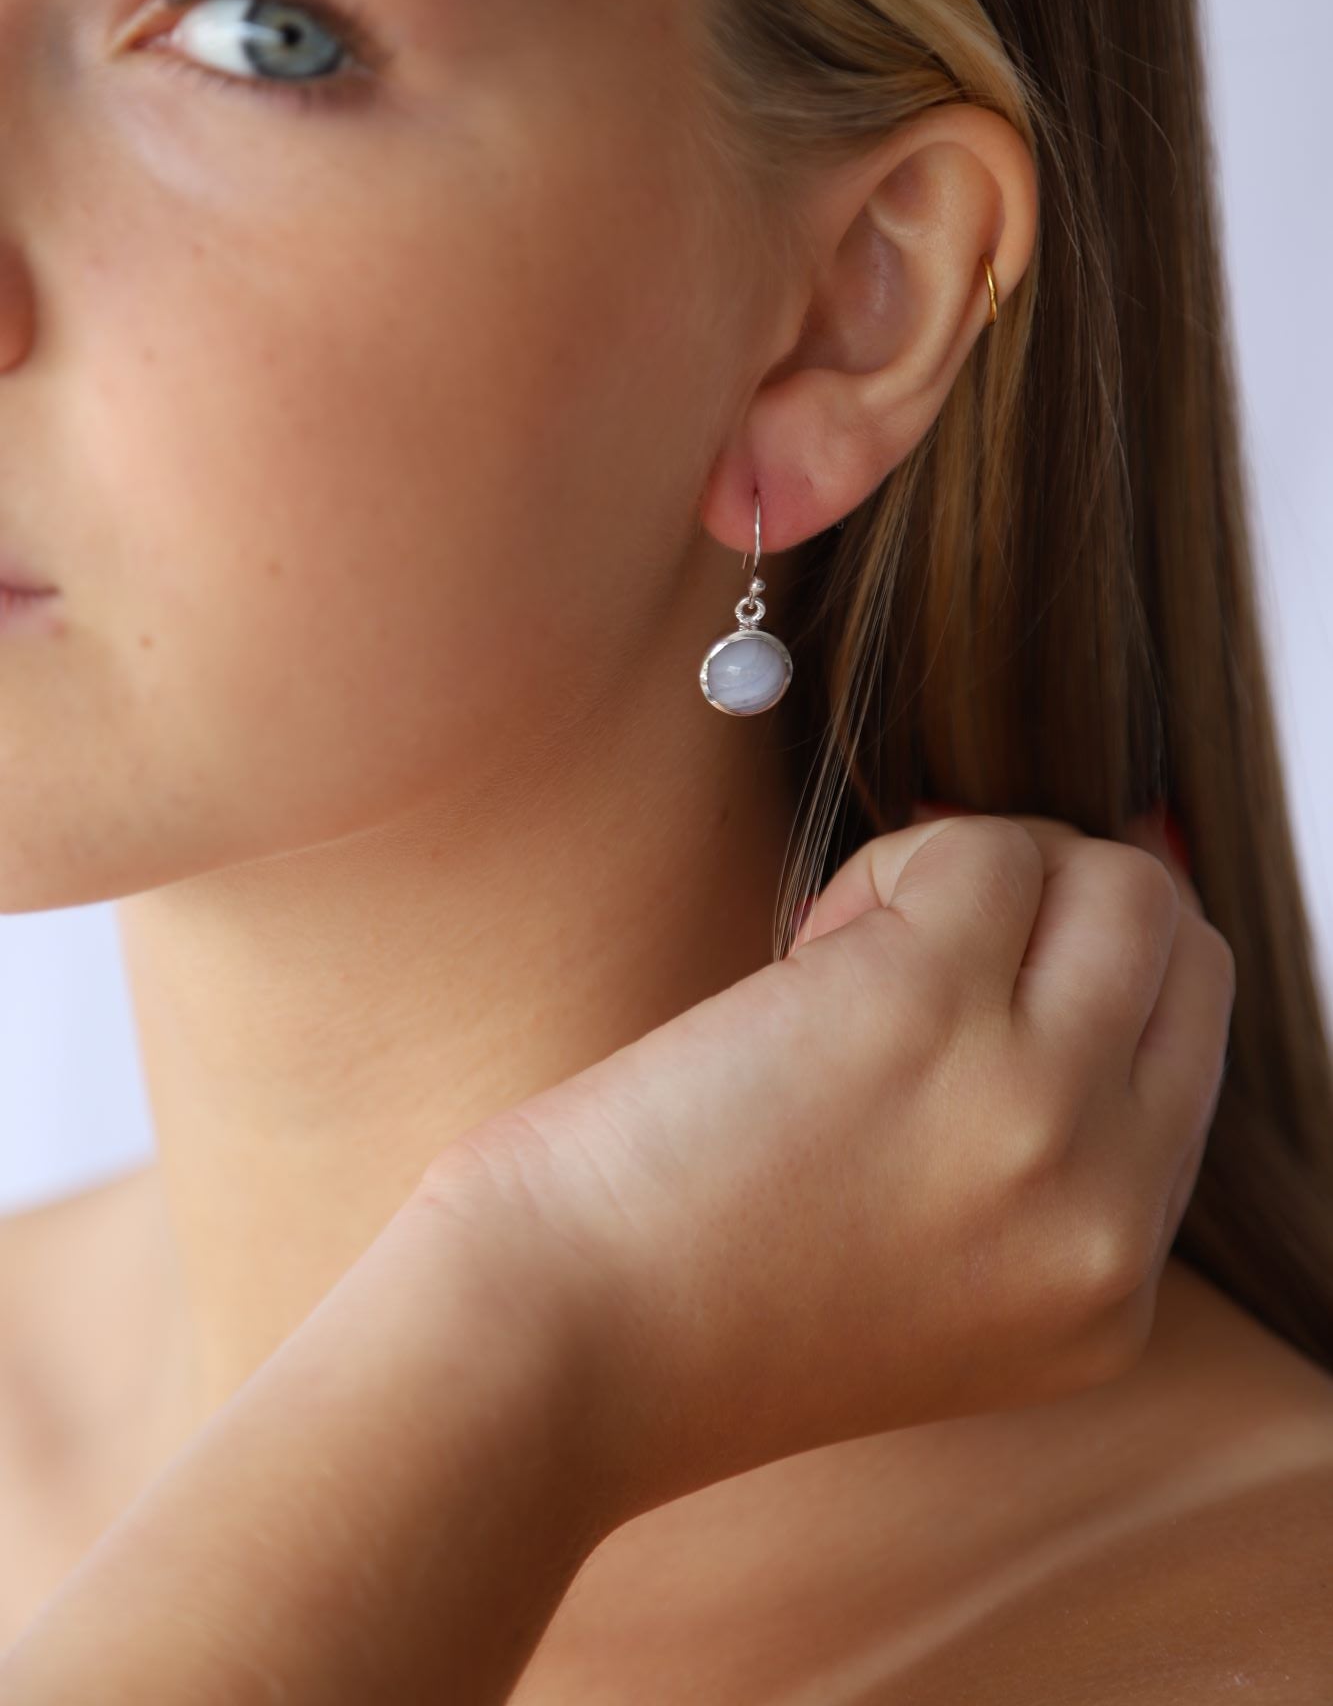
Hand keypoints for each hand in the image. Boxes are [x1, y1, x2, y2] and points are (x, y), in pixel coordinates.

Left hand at [420, 807, 1234, 1526]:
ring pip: (1116, 883)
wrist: (550, 1350)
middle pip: (1182, 955)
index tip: (992, 966)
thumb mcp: (933, 1278)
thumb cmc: (692, 1294)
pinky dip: (894, 860)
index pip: (1189, 1061)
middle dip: (1063, 911)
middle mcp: (1103, 1211)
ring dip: (984, 874)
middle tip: (928, 945)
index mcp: (1108, 1291)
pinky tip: (805, 944)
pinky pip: (979, 848)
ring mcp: (1033, 1105)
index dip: (1093, 978)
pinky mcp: (926, 1004)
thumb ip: (1036, 1155)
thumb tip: (1085, 924)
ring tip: (855, 949)